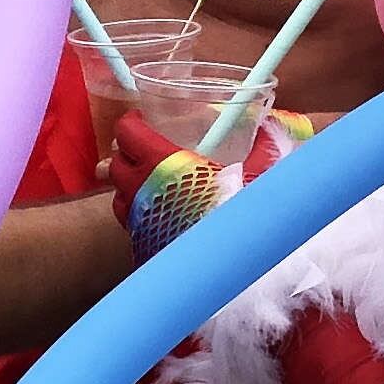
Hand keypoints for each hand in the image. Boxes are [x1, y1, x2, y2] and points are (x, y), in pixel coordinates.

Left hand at [113, 108, 305, 260]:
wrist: (234, 265)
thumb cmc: (242, 215)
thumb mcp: (259, 173)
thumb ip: (262, 146)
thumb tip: (268, 127)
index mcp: (162, 165)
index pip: (128, 134)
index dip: (131, 122)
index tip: (140, 119)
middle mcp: (142, 192)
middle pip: (115, 166)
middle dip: (125, 154)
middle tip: (141, 149)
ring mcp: (140, 223)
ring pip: (119, 199)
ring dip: (128, 188)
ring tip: (146, 183)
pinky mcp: (144, 249)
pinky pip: (132, 227)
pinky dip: (139, 216)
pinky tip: (159, 215)